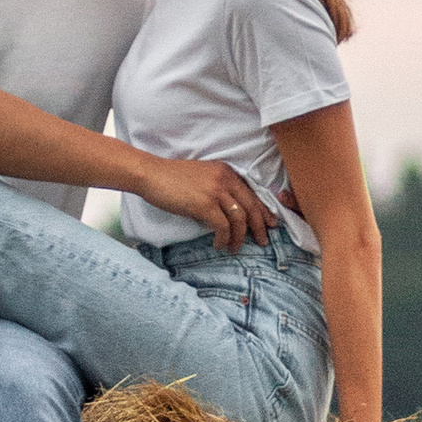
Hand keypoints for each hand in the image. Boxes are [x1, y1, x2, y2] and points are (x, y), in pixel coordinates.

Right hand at [141, 157, 276, 250]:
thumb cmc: (171, 179)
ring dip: (239, 237)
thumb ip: (217, 191)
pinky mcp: (205, 204)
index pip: (252, 193)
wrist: (151, 175)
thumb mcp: (201, 179)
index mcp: (226, 172)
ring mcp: (216, 191)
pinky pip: (223, 227)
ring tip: (235, 248)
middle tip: (262, 241)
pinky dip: (224, 238)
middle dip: (259, 226)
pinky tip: (219, 245)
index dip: (263, 210)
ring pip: (239, 219)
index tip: (270, 224)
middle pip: (251, 206)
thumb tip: (225, 216)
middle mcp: (225, 179)